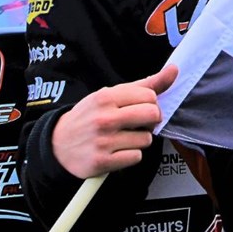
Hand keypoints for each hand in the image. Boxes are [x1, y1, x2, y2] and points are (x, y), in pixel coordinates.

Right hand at [50, 66, 177, 178]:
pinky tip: (116, 151)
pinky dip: (130, 156)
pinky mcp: (102, 161)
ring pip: (147, 139)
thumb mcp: (111, 95)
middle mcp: (104, 118)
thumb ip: (146, 84)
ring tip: (121, 138)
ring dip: (139, 140)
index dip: (150, 103)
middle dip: (150, 121)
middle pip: (153, 115)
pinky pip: (136, 157)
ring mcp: (103, 141)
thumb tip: (175, 69)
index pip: (150, 96)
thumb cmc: (91, 116)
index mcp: (106, 97)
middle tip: (136, 124)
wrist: (57, 144)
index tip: (137, 108)